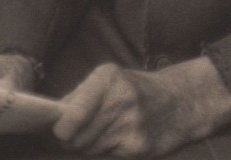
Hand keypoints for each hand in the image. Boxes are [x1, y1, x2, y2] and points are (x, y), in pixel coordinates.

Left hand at [53, 55, 230, 155]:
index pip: (73, 114)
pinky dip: (106, 150)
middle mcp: (120, 99)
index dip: (62, 128)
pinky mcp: (138, 146)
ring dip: (89, 145)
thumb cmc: (135, 89)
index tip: (59, 129)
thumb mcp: (110, 80)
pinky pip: (106, 155)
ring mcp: (131, 124)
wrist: (179, 101)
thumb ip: (80, 96)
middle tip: (78, 133)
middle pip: (78, 136)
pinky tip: (117, 138)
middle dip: (73, 139)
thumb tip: (51, 118)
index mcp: (107, 78)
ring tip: (102, 132)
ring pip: (90, 148)